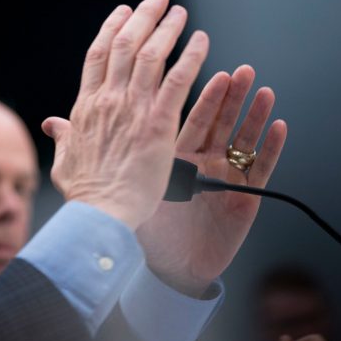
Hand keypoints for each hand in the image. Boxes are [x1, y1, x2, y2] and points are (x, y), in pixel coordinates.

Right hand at [42, 0, 208, 228]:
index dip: (111, 28)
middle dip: (141, 17)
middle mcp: (108, 100)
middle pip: (124, 45)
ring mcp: (132, 109)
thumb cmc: (85, 192)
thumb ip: (63, 136)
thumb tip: (51, 124)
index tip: (123, 12)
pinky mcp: (158, 123)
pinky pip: (178, 80)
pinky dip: (191, 57)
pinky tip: (201, 40)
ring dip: (166, 28)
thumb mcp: (65, 160)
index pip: (97, 56)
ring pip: (150, 55)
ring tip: (177, 10)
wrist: (101, 212)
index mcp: (85, 107)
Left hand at [137, 65, 287, 294]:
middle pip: (220, 123)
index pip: (192, 121)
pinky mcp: (245, 199)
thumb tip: (62, 126)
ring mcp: (225, 179)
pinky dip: (270, 149)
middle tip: (240, 72)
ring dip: (254, 116)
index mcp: (177, 158)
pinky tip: (277, 127)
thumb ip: (114, 157)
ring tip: (262, 91)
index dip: (204, 98)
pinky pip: (260, 170)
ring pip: (243, 141)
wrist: (172, 269)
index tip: (213, 74)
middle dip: (231, 97)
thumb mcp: (132, 191)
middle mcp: (203, 163)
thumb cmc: (152, 232)